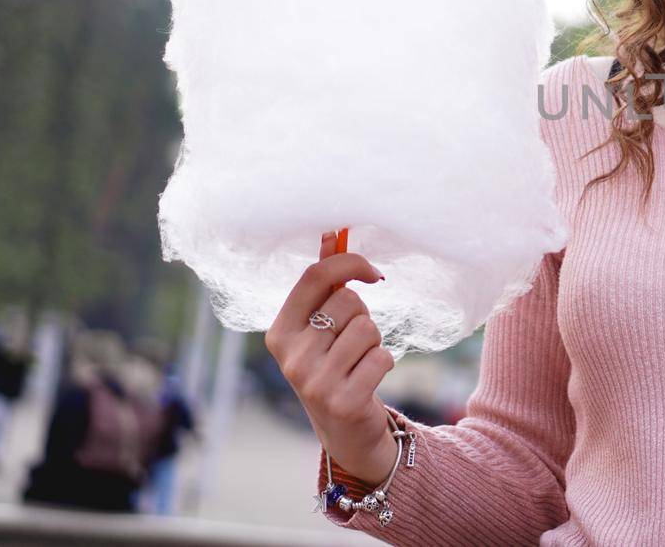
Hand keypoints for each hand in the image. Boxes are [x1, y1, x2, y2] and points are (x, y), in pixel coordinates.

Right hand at [264, 231, 398, 482]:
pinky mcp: (341, 401)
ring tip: (360, 361)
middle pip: (347, 301)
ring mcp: (312, 381)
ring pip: (367, 328)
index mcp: (279, 331)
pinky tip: (369, 379)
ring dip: (375, 341)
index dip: (349, 264)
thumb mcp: (320, 326)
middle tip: (354, 341)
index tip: (372, 271)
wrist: (345, 431)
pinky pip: (382, 356)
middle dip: (363, 315)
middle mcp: (290, 356)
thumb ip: (325, 283)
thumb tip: (332, 233)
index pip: (313, 276)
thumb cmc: (334, 365)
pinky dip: (385, 362)